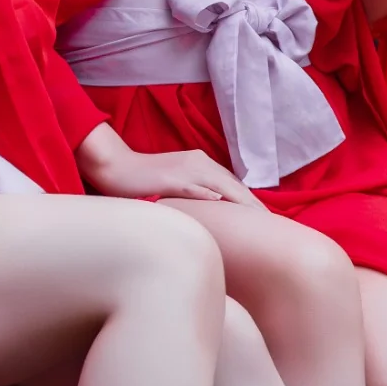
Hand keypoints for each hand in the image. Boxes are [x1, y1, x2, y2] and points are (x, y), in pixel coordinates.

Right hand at [76, 126, 261, 205]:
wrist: (114, 166)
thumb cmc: (143, 179)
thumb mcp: (176, 182)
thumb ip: (196, 189)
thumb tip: (216, 205)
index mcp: (200, 162)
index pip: (232, 183)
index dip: (250, 200)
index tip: (266, 218)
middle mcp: (197, 162)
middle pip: (232, 184)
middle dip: (253, 204)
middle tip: (271, 223)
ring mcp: (183, 169)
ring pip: (220, 185)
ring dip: (240, 202)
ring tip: (257, 219)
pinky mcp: (169, 179)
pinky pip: (193, 188)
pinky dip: (207, 196)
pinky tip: (220, 204)